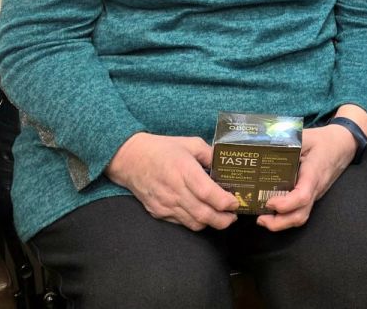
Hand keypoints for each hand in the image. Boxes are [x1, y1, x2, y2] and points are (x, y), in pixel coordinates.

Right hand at [105, 132, 238, 230]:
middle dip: (223, 220)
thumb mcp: (191, 143)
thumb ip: (210, 154)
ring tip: (222, 216)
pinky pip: (181, 223)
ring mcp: (165, 204)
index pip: (208, 193)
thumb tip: (225, 165)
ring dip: (211, 223)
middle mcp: (175, 191)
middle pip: (203, 214)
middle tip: (234, 215)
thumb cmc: (162, 149)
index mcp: (184, 170)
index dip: (225, 202)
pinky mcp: (158, 212)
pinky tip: (203, 213)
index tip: (236, 202)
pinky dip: (195, 222)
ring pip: (194, 223)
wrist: (130, 159)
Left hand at [255, 124, 356, 230]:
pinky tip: (272, 210)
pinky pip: (301, 210)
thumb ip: (287, 142)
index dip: (285, 204)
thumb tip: (265, 145)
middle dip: (279, 223)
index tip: (269, 201)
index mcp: (313, 173)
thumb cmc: (325, 140)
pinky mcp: (312, 194)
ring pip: (301, 216)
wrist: (344, 145)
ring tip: (263, 218)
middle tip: (260, 218)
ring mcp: (315, 194)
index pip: (302, 196)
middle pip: (300, 216)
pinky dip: (285, 216)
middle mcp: (315, 188)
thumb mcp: (305, 136)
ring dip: (281, 223)